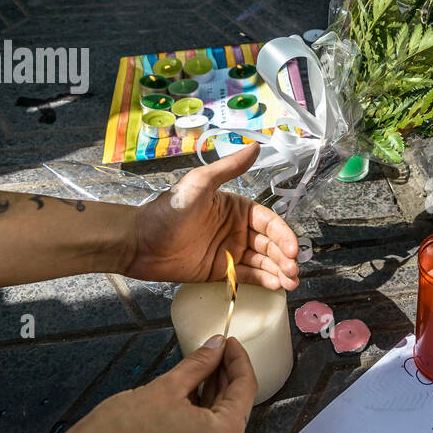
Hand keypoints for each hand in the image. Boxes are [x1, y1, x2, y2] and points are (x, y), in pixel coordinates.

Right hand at [63, 336, 258, 432]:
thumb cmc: (119, 432)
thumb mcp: (165, 388)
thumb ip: (198, 365)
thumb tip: (217, 346)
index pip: (245, 390)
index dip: (238, 361)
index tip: (229, 342)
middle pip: (235, 411)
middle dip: (225, 379)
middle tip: (214, 352)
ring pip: (219, 430)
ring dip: (213, 400)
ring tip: (201, 371)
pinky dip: (202, 423)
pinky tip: (190, 400)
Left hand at [125, 143, 299, 289]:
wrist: (139, 242)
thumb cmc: (167, 211)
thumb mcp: (199, 184)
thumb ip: (228, 168)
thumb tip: (255, 146)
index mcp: (236, 208)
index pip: (269, 222)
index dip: (283, 235)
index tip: (293, 249)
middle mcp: (237, 230)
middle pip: (270, 244)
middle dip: (285, 257)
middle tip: (294, 269)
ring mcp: (229, 251)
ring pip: (263, 262)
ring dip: (279, 271)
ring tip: (290, 281)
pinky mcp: (220, 271)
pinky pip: (247, 276)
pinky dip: (263, 280)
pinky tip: (275, 285)